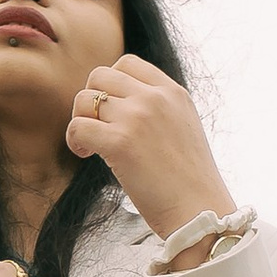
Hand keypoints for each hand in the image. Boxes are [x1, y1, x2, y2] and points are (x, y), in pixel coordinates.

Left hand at [64, 57, 233, 252]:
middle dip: (91, 101)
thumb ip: (159, 109)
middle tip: (97, 128)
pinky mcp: (120, 143)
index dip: (111, 85)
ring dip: (80, 120)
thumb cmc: (190, 182)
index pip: (127, 63)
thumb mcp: (184, 128)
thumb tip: (120, 105)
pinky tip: (85, 154)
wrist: (201, 212)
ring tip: (90, 145)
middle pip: (100, 75)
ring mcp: (137, 117)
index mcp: (173, 92)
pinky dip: (75, 141)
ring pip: (84, 99)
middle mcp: (155, 98)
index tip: (114, 111)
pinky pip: (78, 126)